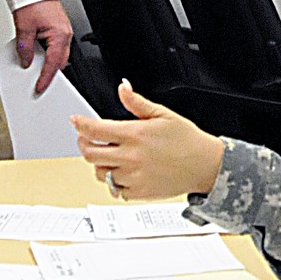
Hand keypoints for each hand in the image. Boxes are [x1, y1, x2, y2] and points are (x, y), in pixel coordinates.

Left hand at [12, 0, 72, 94]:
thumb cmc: (33, 0)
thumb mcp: (24, 27)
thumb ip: (25, 48)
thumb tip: (26, 61)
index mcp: (59, 35)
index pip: (53, 64)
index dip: (46, 78)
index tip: (40, 87)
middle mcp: (65, 34)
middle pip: (59, 61)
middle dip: (49, 73)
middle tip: (38, 82)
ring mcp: (63, 31)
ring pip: (58, 54)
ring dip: (48, 62)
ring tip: (34, 67)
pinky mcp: (59, 28)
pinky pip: (56, 46)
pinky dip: (48, 53)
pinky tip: (37, 54)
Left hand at [70, 80, 223, 198]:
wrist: (205, 165)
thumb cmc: (187, 140)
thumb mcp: (163, 114)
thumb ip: (137, 102)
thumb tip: (123, 87)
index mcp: (135, 134)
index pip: (95, 130)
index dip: (80, 125)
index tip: (76, 121)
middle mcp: (131, 156)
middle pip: (90, 154)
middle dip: (83, 145)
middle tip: (86, 140)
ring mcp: (133, 176)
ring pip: (100, 173)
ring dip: (98, 164)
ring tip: (106, 157)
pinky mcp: (139, 192)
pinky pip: (115, 190)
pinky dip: (113, 181)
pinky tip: (121, 172)